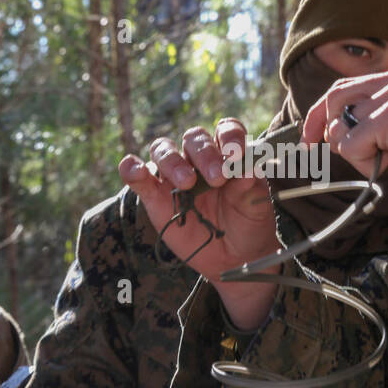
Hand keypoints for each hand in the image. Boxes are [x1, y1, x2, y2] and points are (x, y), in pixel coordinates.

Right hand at [121, 120, 280, 326]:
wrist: (234, 258)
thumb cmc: (248, 224)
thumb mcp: (255, 207)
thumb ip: (250, 186)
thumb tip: (247, 167)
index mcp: (227, 154)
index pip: (225, 130)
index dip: (230, 136)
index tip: (237, 153)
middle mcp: (199, 159)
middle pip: (194, 139)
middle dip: (205, 154)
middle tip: (218, 177)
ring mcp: (174, 176)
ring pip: (164, 151)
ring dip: (173, 162)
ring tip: (187, 183)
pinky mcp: (155, 197)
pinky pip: (138, 177)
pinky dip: (132, 169)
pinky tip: (136, 171)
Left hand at [301, 64, 387, 235]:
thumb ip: (378, 124)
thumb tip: (336, 132)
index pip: (348, 86)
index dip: (322, 112)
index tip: (311, 136)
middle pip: (336, 97)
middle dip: (319, 127)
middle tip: (314, 150)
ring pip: (343, 124)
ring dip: (355, 152)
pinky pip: (352, 142)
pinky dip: (364, 161)